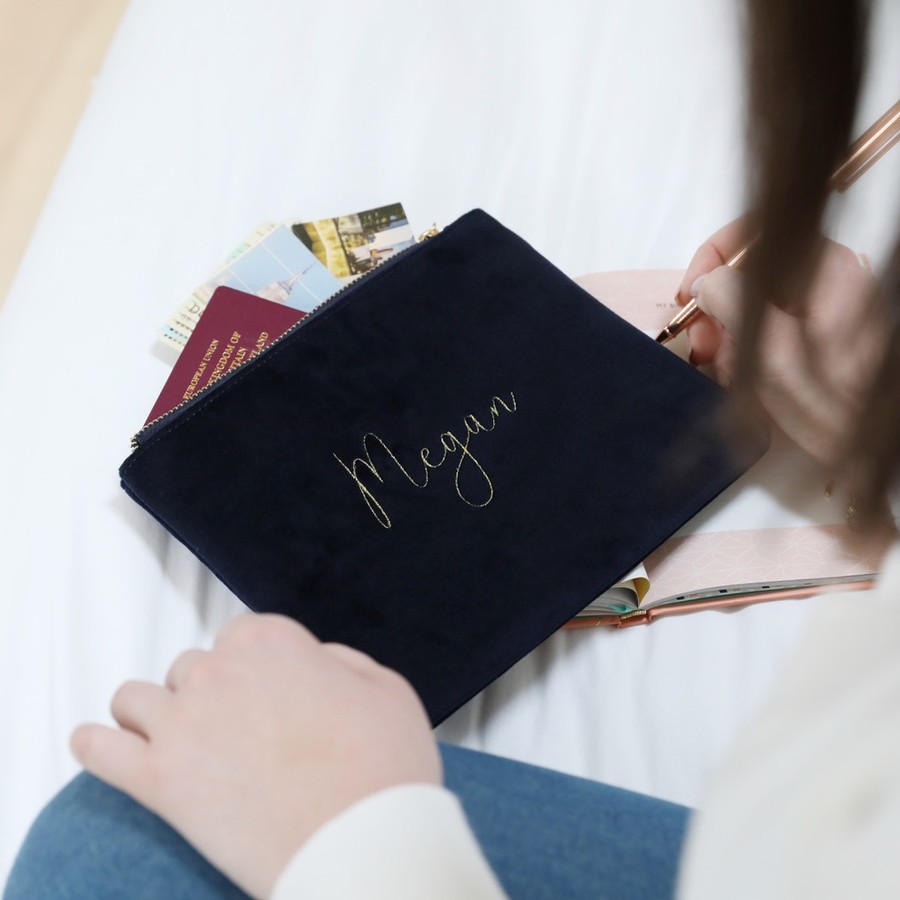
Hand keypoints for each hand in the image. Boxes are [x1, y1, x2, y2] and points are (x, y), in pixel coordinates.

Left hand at [71, 614, 440, 898]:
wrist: (362, 845)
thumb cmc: (382, 767)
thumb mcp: (385, 687)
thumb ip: (339, 660)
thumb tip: (312, 661)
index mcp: (271, 643)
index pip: (242, 634)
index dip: (254, 664)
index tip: (264, 691)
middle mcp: (216, 672)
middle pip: (189, 667)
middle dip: (208, 692)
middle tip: (233, 729)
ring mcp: (181, 724)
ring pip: (136, 698)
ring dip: (152, 713)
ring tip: (173, 738)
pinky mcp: (158, 781)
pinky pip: (99, 750)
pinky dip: (95, 743)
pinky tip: (99, 744)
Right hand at [678, 218, 885, 468]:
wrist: (870, 451)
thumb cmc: (831, 406)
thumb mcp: (769, 353)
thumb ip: (730, 304)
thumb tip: (706, 281)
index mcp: (826, 269)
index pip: (757, 230)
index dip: (713, 256)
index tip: (687, 295)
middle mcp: (831, 280)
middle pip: (757, 266)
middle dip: (717, 302)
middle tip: (698, 343)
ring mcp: (830, 310)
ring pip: (760, 300)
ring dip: (728, 330)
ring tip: (717, 368)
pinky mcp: (825, 338)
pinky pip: (774, 326)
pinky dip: (749, 346)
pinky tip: (740, 377)